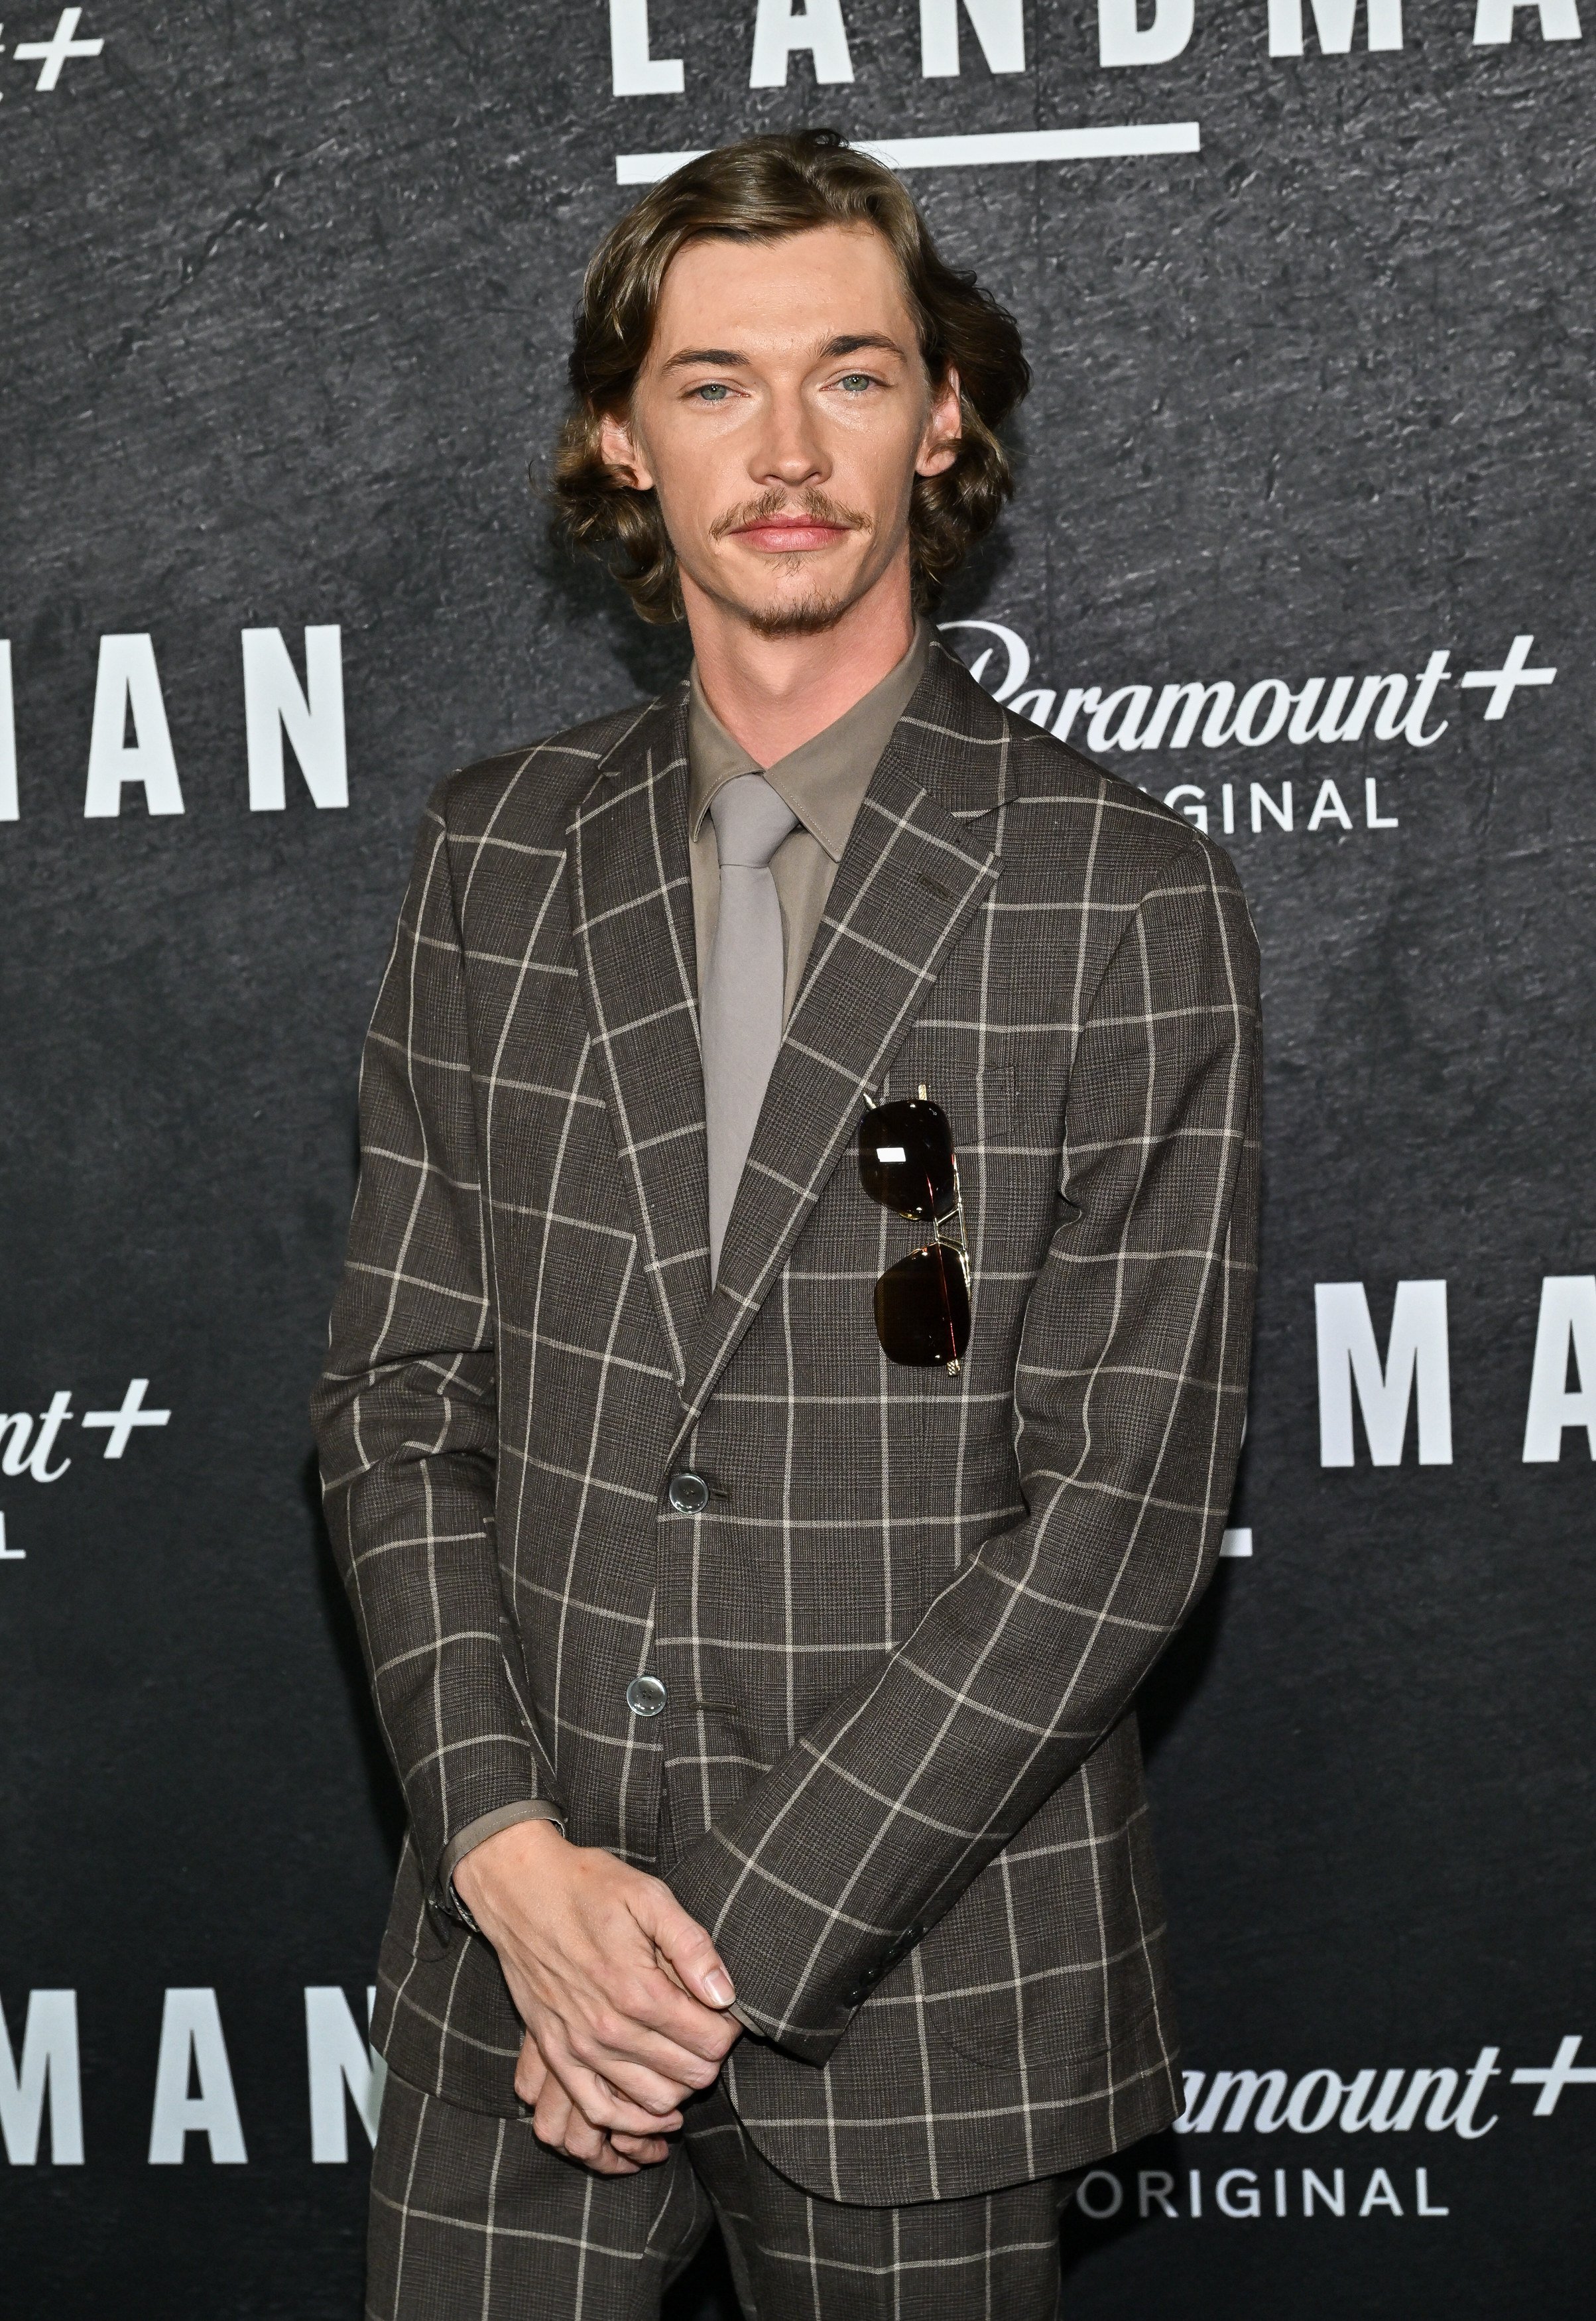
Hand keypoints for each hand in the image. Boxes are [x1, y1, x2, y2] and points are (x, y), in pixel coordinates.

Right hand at [452, 1819, 741, 2170]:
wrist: (520, 1888)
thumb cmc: (588, 1886)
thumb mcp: (649, 1895)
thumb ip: (691, 1945)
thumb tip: (725, 1994)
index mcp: (638, 1988)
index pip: (710, 2040)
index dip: (730, 2031)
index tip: (729, 2012)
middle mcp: (608, 2028)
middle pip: (689, 2075)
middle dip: (711, 2058)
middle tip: (711, 2032)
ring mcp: (578, 2047)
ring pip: (652, 2101)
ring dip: (681, 2089)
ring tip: (688, 2060)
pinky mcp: (554, 2054)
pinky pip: (598, 2110)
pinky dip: (632, 2120)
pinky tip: (655, 2109)